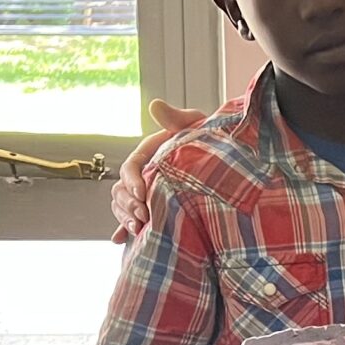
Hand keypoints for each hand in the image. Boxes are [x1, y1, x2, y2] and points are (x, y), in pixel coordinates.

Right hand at [112, 99, 207, 239]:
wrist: (224, 159)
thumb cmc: (207, 138)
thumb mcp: (194, 124)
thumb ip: (175, 118)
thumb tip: (155, 105)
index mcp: (147, 155)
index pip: (130, 168)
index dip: (132, 181)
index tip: (142, 194)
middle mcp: (142, 174)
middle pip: (121, 191)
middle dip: (128, 205)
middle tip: (143, 216)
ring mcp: (146, 193)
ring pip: (123, 206)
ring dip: (126, 218)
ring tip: (139, 229)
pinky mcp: (153, 208)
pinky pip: (132, 219)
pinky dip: (123, 229)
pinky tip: (120, 239)